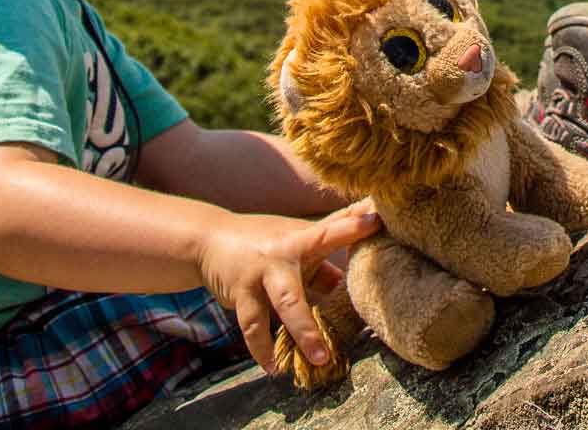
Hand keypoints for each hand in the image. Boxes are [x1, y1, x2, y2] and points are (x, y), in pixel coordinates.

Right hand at [198, 198, 378, 373]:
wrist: (209, 239)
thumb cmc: (265, 241)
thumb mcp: (295, 240)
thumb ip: (326, 254)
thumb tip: (355, 274)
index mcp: (303, 237)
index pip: (333, 228)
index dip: (355, 224)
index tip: (378, 219)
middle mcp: (284, 250)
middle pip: (314, 264)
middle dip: (344, 267)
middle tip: (360, 292)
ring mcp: (262, 272)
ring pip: (287, 302)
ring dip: (304, 332)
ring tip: (321, 359)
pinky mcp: (242, 292)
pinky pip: (254, 325)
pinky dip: (263, 348)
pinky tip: (273, 368)